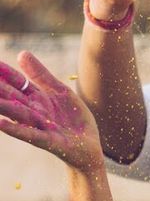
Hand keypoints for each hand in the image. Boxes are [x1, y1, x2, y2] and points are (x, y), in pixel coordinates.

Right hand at [0, 53, 104, 171]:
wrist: (90, 147)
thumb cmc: (74, 119)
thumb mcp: (60, 91)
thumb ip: (41, 74)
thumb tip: (21, 53)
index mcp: (36, 98)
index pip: (15, 82)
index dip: (2, 72)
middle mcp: (34, 112)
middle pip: (10, 97)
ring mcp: (40, 127)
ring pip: (17, 114)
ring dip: (0, 105)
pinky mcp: (50, 141)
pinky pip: (31, 134)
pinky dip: (16, 129)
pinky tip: (0, 123)